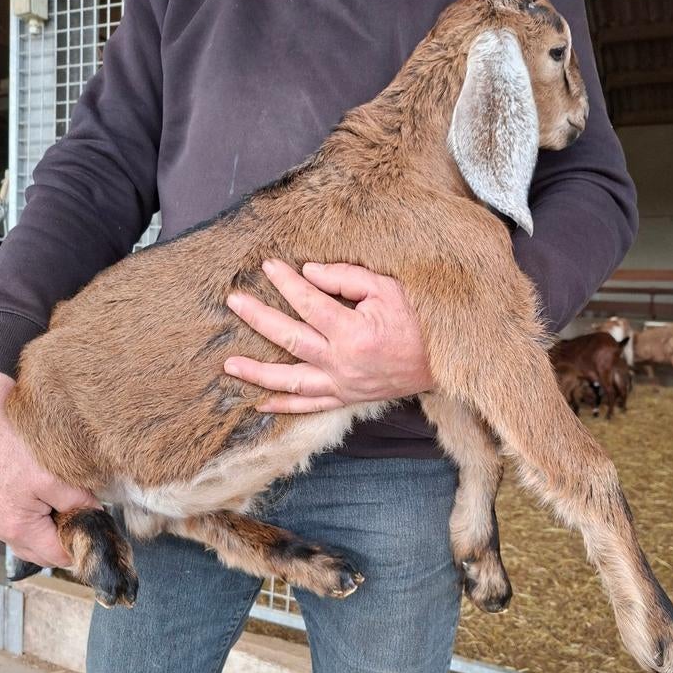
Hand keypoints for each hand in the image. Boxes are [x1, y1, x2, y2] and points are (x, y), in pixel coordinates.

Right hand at [0, 372, 98, 567]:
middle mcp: (4, 529)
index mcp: (20, 527)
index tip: (101, 536)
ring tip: (70, 506)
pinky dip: (40, 516)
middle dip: (67, 540)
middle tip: (90, 521)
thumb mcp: (55, 476)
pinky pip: (24, 522)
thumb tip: (95, 518)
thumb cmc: (13, 443)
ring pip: (33, 538)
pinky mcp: (0, 504)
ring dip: (53, 528)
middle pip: (44, 552)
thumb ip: (78, 502)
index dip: (82, 547)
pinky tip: (53, 496)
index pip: (59, 556)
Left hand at [225, 260, 433, 412]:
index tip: (268, 266)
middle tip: (234, 301)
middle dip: (258, 318)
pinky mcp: (346, 399)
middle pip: (290, 339)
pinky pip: (310, 406)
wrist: (443, 363)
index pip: (309, 303)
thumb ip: (347, 278)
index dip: (286, 283)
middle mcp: (342, 363)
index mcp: (353, 333)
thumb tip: (309, 273)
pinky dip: (284, 406)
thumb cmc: (418, 320)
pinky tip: (260, 403)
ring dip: (257, 373)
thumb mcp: (389, 288)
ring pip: (291, 380)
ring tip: (229, 365)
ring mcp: (342, 385)